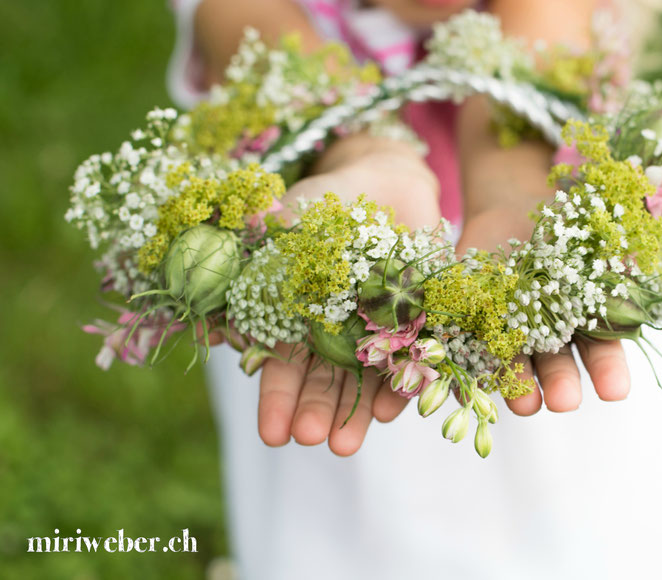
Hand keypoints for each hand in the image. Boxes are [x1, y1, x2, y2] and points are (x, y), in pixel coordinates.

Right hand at [256, 136, 440, 454]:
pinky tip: (393, 411)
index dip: (276, 399)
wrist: (387, 184)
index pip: (282, 366)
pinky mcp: (413, 324)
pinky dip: (400, 384)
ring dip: (354, 415)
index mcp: (296, 316)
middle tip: (310, 440)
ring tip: (344, 447)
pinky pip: (408, 361)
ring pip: (362, 382)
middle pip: (321, 382)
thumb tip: (248, 225)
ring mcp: (373, 331)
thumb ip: (276, 226)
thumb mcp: (300, 211)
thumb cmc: (330, 200)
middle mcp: (333, 333)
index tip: (272, 433)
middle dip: (314, 412)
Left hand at [455, 209, 661, 415]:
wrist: (525, 190)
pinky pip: (466, 330)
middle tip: (564, 404)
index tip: (613, 392)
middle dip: (561, 382)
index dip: (607, 368)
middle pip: (556, 361)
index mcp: (589, 315)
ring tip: (520, 403)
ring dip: (515, 380)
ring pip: (511, 355)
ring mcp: (507, 316)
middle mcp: (549, 326)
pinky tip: (463, 370)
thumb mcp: (634, 222)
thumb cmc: (589, 214)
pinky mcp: (471, 303)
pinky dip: (464, 350)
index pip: (602, 347)